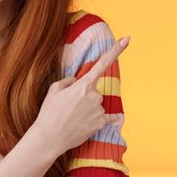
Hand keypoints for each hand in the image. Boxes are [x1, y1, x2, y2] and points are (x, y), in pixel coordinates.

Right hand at [32, 35, 129, 154]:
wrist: (49, 137)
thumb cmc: (49, 112)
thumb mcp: (54, 89)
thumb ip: (68, 81)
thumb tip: (77, 82)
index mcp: (83, 84)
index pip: (103, 63)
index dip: (116, 50)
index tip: (127, 39)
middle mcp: (95, 96)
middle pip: (94, 90)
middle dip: (84, 95)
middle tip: (69, 105)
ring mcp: (99, 111)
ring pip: (97, 104)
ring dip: (88, 108)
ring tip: (72, 116)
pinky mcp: (100, 124)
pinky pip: (108, 118)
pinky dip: (108, 118)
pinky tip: (111, 119)